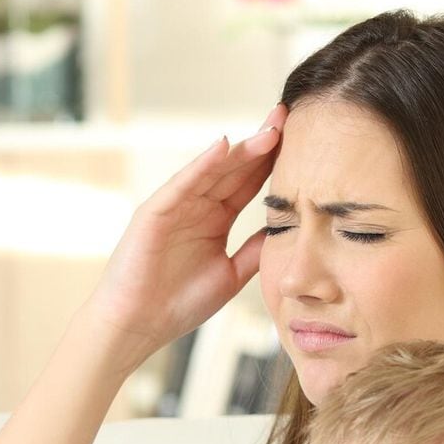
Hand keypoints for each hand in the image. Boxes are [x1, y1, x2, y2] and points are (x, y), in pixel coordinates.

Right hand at [80, 103, 287, 373]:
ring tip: (270, 130)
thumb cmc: (178, 304)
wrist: (139, 325)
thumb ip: (254, 251)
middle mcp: (198, 206)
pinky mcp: (155, 211)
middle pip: (235, 168)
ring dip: (240, 150)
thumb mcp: (230, 275)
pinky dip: (201, 165)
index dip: (274, 163)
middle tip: (289, 118)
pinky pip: (182, 184)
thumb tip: (286, 231)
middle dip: (262, 144)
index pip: (250, 183)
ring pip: (213, 171)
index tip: (304, 143)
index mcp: (216, 219)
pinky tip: (223, 147)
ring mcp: (176, 205)